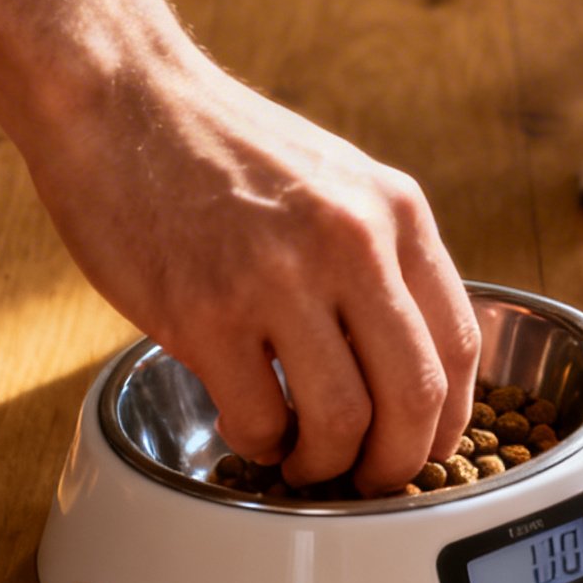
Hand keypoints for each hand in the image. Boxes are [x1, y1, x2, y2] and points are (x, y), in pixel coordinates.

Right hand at [0, 0, 478, 494]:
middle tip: (371, 482)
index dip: (451, 419)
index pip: (459, 343)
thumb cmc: (223, 146)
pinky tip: (250, 426)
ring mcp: (277, 280)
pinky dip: (261, 442)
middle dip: (397, 463)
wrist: (123, 100)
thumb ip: (380, 256)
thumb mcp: (336, 179)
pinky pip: (259, 418)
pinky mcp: (205, 313)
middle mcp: (350, 243)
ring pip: (342, 421)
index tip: (428, 449)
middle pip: (413, 396)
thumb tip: (410, 358)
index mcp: (393, 211)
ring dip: (327, 464)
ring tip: (302, 459)